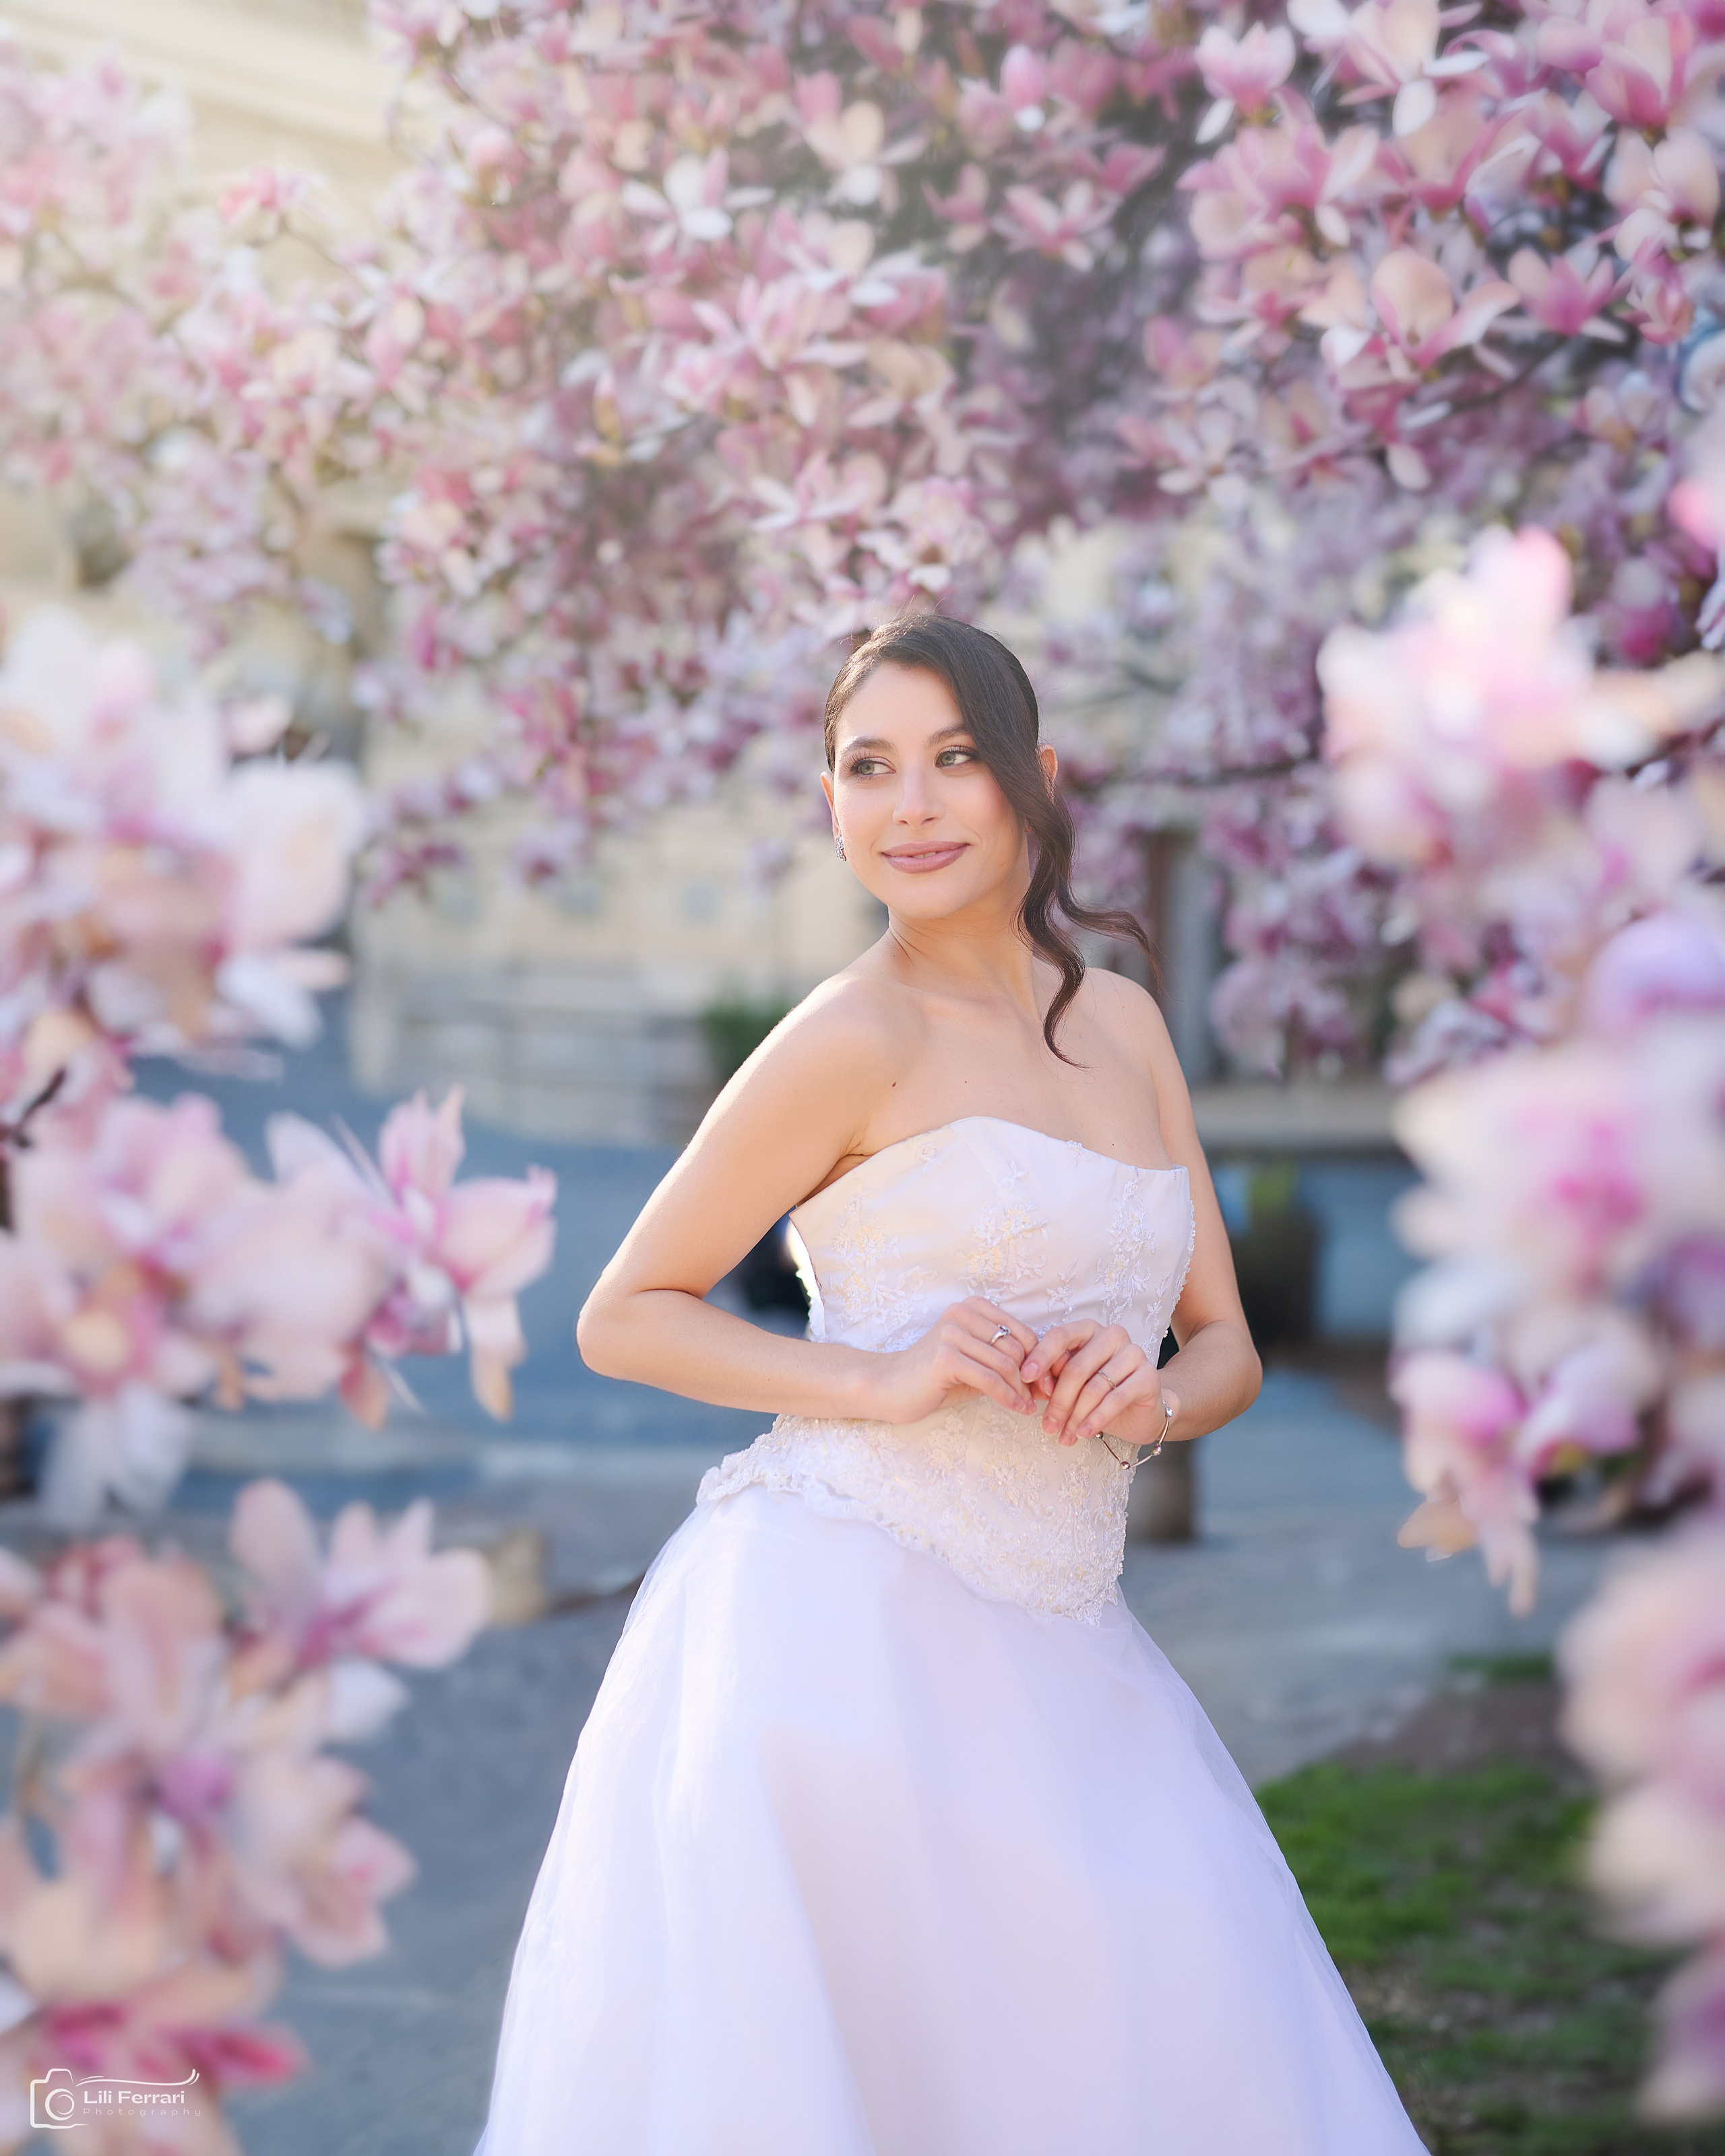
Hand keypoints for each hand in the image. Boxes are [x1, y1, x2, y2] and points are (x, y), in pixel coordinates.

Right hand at [863, 1298, 1039, 1425]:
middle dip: (1032, 1377)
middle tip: (1038, 1399)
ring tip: (1026, 1407)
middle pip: (1016, 1348)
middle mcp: (962, 1313)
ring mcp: (952, 1333)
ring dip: (1021, 1391)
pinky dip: (1008, 1397)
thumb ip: (1006, 1365)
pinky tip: (1016, 1409)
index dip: (1039, 1359)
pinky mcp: (946, 1357)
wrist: (890, 1388)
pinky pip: (990, 1379)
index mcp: (972, 1307)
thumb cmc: (936, 1378)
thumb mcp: (976, 1365)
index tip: (1046, 1384)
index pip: (1021, 1332)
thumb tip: (1047, 1380)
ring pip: (1006, 1364)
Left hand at [1021, 1320, 1170, 1447]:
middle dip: (1059, 1402)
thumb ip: (1051, 1379)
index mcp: (1089, 1330)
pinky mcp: (1148, 1376)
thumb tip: (1031, 1383)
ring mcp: (1133, 1353)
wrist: (1140, 1411)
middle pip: (1076, 1368)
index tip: (1025, 1377)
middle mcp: (1112, 1335)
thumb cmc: (1099, 1394)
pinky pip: (1116, 1399)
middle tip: (1048, 1426)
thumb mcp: (1070, 1385)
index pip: (1061, 1336)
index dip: (1041, 1356)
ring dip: (1076, 1416)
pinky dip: (1096, 1419)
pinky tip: (1084, 1433)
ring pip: (1094, 1387)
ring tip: (1064, 1436)